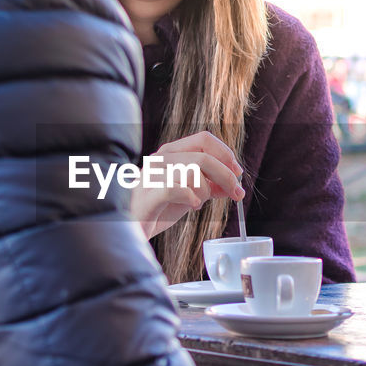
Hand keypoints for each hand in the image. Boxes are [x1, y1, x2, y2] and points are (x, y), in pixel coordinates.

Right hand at [130, 131, 244, 238]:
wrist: (128, 226)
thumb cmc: (157, 209)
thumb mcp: (188, 195)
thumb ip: (208, 186)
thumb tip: (233, 185)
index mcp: (171, 152)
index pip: (204, 139)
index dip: (225, 154)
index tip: (238, 173)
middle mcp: (162, 158)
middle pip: (204, 156)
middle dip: (226, 175)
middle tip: (236, 193)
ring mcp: (153, 174)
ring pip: (193, 172)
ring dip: (206, 190)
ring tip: (198, 203)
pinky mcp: (148, 193)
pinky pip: (177, 189)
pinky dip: (191, 198)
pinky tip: (192, 205)